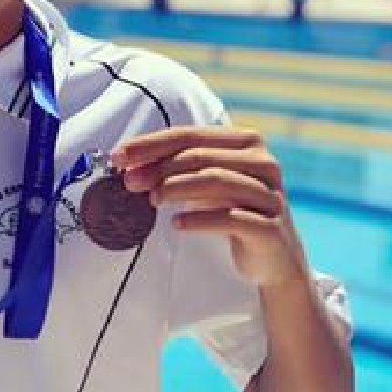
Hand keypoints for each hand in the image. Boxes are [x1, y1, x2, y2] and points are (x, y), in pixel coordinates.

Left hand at [112, 125, 307, 288]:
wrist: (272, 256)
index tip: (118, 157)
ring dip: (176, 189)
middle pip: (200, 157)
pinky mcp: (271, 228)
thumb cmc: (232, 211)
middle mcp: (264, 163)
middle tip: (130, 182)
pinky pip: (230, 218)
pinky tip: (176, 224)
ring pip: (216, 181)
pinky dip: (198, 219)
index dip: (151, 145)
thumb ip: (175, 170)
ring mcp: (269, 195)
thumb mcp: (206, 184)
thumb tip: (129, 167)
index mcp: (247, 143)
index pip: (189, 135)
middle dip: (159, 168)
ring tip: (152, 200)